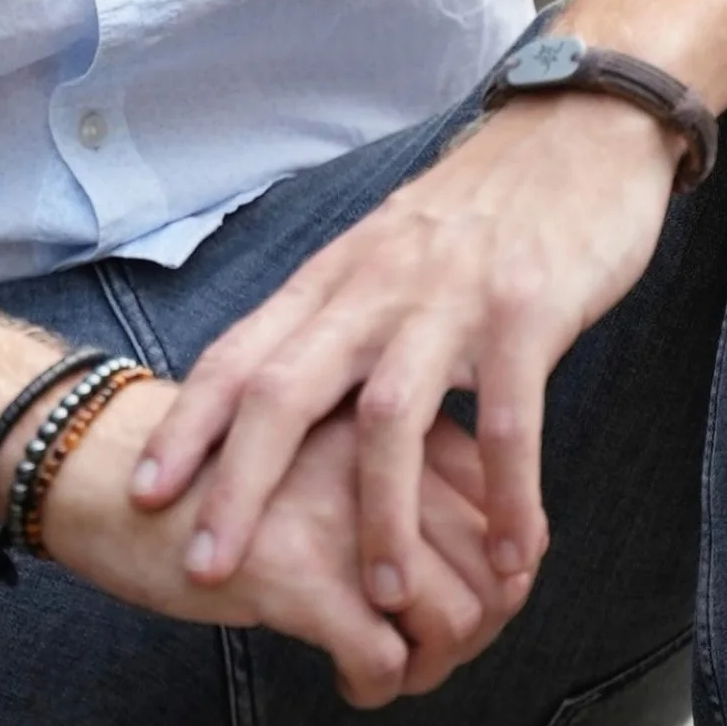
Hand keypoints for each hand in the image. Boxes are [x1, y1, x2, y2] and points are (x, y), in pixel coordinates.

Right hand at [37, 378, 529, 706]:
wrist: (104, 468)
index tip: (463, 602)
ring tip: (397, 673)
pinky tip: (350, 686)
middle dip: (479, 628)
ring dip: (435, 665)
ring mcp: (342, 514)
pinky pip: (385, 658)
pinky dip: (380, 688)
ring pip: (458, 615)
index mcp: (388, 415)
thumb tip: (456, 544)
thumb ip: (385, 468)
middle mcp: (380, 457)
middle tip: (432, 652)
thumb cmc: (210, 464)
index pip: (499, 500)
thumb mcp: (315, 441)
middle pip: (495, 563)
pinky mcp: (296, 574)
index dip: (499, 568)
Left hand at [129, 93, 682, 615]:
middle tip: (211, 568)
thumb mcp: (389, 253)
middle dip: (239, 485)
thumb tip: (287, 408)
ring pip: (390, 419)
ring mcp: (451, 298)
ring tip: (381, 595)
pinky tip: (516, 556)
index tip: (146, 492)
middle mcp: (377, 286)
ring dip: (380, 515)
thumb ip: (341, 323)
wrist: (580, 129)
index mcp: (335, 276)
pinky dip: (508, 496)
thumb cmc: (482, 209)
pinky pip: (510, 420)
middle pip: (285, 391)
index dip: (187, 426)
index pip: (240, 354)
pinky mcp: (528, 310)